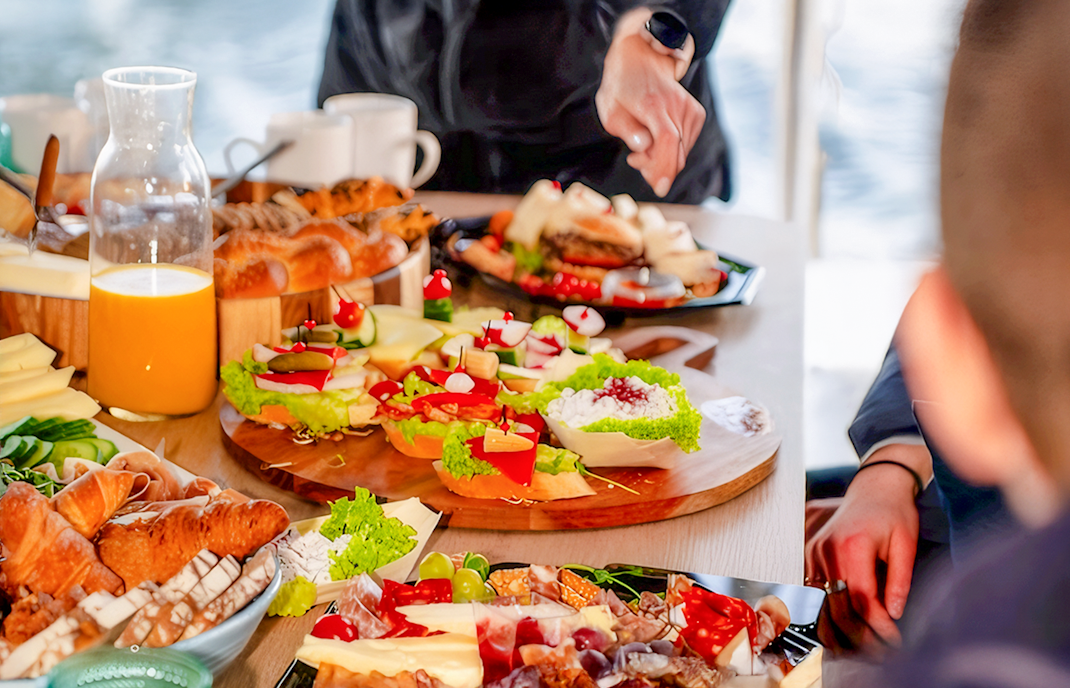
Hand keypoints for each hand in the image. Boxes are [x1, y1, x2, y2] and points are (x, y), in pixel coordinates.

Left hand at [596, 9, 703, 196]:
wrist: (641, 60)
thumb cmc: (621, 88)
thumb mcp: (610, 110)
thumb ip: (627, 131)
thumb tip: (643, 148)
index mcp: (652, 103)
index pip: (667, 139)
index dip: (664, 166)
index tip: (660, 187)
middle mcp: (676, 104)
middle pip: (675, 152)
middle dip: (657, 168)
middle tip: (636, 161)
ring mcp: (689, 108)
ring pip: (682, 152)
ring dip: (662, 158)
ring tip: (643, 146)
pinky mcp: (697, 113)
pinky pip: (686, 145)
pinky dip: (672, 150)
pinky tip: (656, 139)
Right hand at [804, 445, 927, 651]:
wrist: (875, 488)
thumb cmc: (894, 513)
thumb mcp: (906, 544)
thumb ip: (900, 580)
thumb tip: (893, 614)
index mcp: (852, 545)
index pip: (861, 598)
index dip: (877, 625)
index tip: (894, 641)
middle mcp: (827, 550)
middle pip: (837, 606)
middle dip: (860, 635)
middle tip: (882, 653)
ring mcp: (814, 553)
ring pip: (822, 603)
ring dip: (841, 629)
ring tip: (862, 648)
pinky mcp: (810, 556)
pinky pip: (816, 593)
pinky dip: (828, 614)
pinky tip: (843, 629)